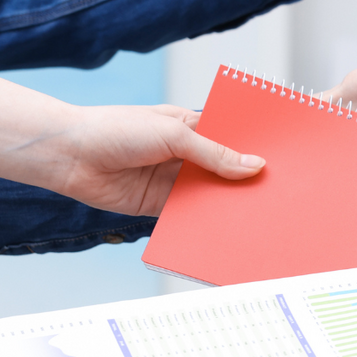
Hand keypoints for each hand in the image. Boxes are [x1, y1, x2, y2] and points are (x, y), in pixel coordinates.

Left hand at [0, 72, 262, 215]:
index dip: (259, 148)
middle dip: (252, 181)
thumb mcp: (172, 134)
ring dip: (232, 204)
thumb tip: (254, 167)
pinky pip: (193, 217)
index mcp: (194, 127)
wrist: (69, 156)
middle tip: (282, 192)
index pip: (235, 138)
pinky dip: (208, 223)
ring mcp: (176, 182)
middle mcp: (189, 156)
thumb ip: (214, 153)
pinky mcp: (163, 207)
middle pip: (229, 171)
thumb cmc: (115, 129)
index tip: (288, 160)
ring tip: (263, 215)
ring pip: (214, 196)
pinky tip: (230, 230)